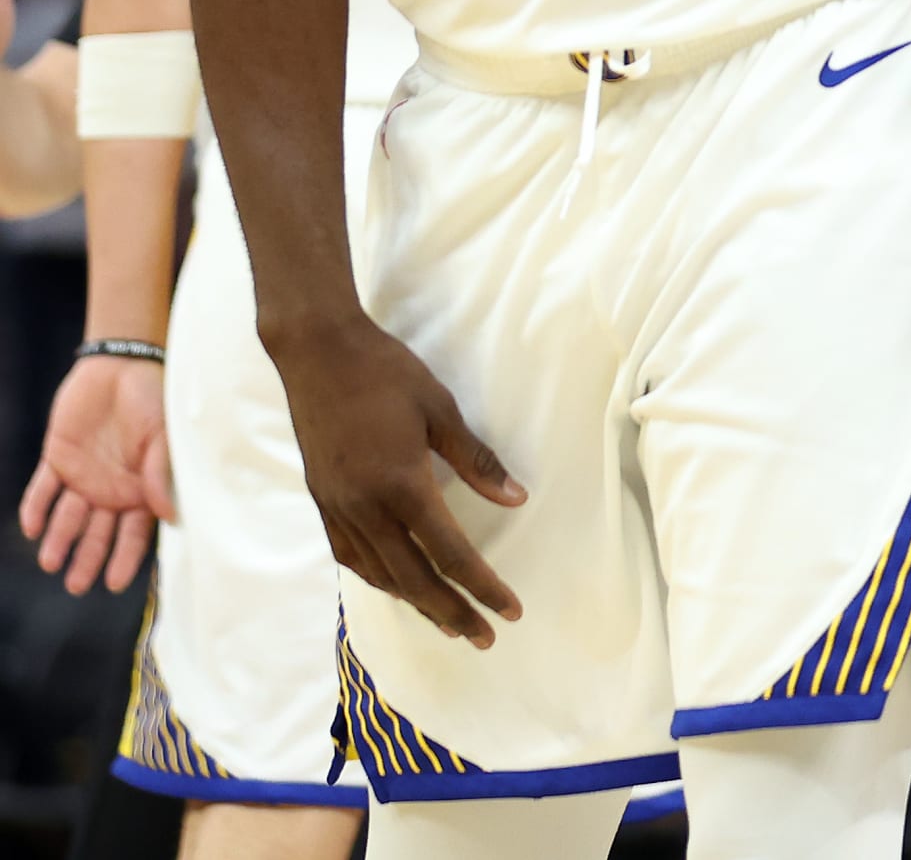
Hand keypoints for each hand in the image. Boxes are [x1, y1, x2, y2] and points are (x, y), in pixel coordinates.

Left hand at [20, 356, 173, 593]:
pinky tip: (31, 526)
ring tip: (49, 561)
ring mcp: (83, 475)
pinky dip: (36, 507)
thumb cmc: (153, 397)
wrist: (120, 362)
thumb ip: (160, 474)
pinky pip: (43, 488)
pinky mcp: (57, 458)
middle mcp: (111, 488)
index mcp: (140, 488)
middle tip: (75, 585)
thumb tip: (169, 515)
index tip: (113, 584)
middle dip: (86, 560)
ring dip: (58, 539)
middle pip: (97, 533)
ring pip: (67, 517)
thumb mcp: (162, 435)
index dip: (125, 558)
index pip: (133, 532)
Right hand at [274, 313, 526, 646]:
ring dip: (417, 603)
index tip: (508, 610)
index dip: (481, 586)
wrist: (317, 351)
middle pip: (415, 579)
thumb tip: (516, 499)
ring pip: (381, 575)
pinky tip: (396, 583)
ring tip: (447, 621)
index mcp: (401, 484)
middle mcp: (366, 508)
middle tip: (483, 637)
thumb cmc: (385, 372)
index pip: (450, 553)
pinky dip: (379, 579)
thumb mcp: (439, 408)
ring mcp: (339, 508)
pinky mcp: (322, 501)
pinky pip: (352, 558)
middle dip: (452, 612)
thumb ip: (476, 459)